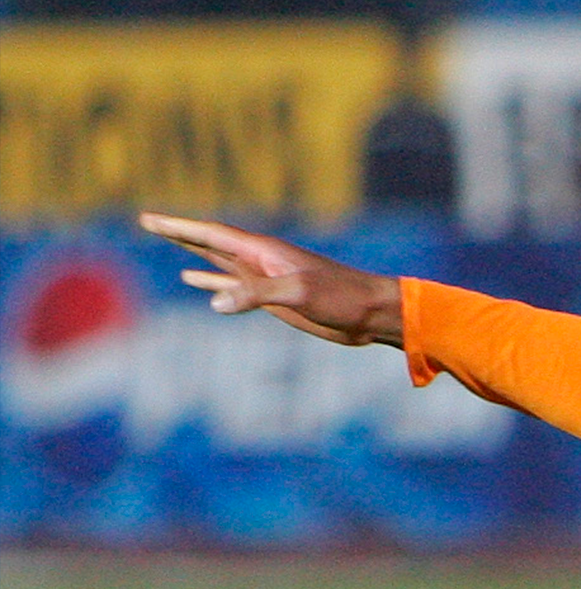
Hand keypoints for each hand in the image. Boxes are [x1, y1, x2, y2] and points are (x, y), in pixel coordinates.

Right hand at [138, 212, 403, 347]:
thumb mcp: (298, 294)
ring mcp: (265, 279)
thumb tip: (215, 302)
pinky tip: (195, 279)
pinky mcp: (273, 299)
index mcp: (264, 251)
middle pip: (209, 242)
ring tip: (167, 242)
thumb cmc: (341, 297)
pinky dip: (212, 282)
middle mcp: (260, 261)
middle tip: (148, 221)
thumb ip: (257, 294)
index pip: (211, 234)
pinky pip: (233, 287)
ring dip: (192, 253)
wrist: (369, 314)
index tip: (148, 219)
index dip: (179, 227)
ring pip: (219, 262)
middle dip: (179, 233)